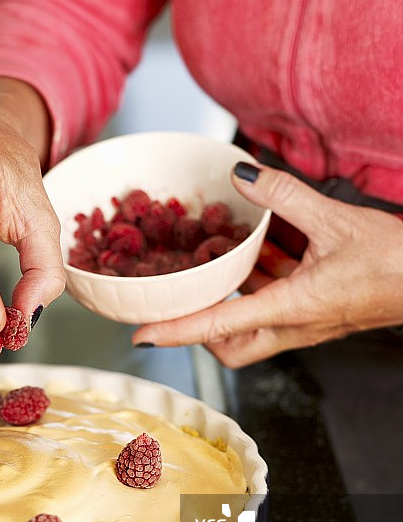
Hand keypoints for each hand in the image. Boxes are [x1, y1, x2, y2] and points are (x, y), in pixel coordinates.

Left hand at [132, 163, 402, 366]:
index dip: (176, 332)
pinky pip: (276, 306)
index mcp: (292, 309)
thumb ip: (283, 195)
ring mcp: (306, 322)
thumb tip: (242, 175)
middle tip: (182, 299)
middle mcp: (294, 325)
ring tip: (216, 265)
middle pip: (230, 346)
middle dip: (200, 330)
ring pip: (252, 328)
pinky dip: (260, 285)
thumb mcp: (335, 219)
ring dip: (230, 302)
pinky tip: (263, 252)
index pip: (219, 327)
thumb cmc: (396, 260)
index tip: (142, 336)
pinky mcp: (318, 311)